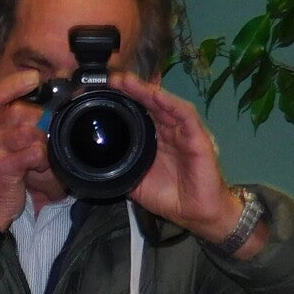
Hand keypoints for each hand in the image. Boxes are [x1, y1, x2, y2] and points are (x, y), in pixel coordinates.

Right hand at [0, 67, 47, 228]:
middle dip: (40, 123)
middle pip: (21, 111)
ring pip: (29, 132)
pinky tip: (36, 167)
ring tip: (38, 155)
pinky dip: (42, 160)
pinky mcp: (1, 166)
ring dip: (41, 143)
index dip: (16, 83)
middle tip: (41, 138)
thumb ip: (14, 115)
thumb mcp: (2, 136)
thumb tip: (34, 94)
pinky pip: (33, 153)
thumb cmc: (1, 166)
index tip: (34, 79)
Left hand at [115, 74, 243, 241]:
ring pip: (166, 105)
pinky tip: (158, 95)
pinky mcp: (198, 139)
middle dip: (132, 90)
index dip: (124, 101)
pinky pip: (186, 116)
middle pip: (151, 104)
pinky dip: (171, 104)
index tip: (104, 91)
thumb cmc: (170, 197)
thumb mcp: (135, 182)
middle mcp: (170, 132)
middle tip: (113, 79)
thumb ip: (120, 169)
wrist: (196, 214)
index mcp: (155, 139)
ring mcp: (184, 133)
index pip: (140, 113)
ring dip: (148, 91)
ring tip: (129, 82)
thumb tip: (94, 165)